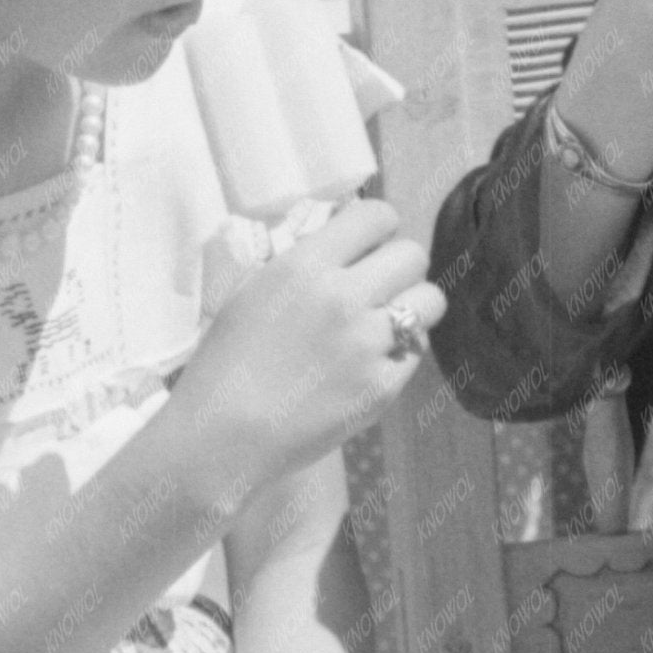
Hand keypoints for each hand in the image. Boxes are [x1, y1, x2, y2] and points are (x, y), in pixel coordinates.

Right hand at [170, 196, 444, 478]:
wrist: (222, 436)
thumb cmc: (223, 363)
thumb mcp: (251, 292)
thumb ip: (300, 264)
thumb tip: (338, 241)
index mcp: (305, 266)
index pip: (377, 216)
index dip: (378, 228)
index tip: (368, 245)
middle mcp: (345, 297)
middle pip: (413, 254)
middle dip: (399, 266)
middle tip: (380, 287)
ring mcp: (369, 344)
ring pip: (430, 301)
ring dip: (412, 307)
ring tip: (386, 324)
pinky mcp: (383, 387)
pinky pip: (416, 351)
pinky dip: (400, 353)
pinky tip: (373, 363)